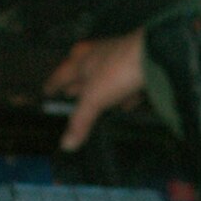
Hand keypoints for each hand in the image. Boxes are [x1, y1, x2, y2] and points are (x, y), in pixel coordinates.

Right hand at [44, 31, 144, 150]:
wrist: (154, 55)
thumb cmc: (116, 71)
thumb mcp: (95, 99)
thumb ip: (81, 121)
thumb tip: (66, 145)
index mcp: (81, 61)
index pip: (61, 74)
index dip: (53, 84)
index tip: (46, 91)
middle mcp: (97, 56)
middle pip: (82, 72)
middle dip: (77, 84)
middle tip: (70, 94)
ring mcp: (119, 58)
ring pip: (105, 76)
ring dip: (102, 88)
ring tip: (99, 101)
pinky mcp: (138, 64)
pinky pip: (126, 81)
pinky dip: (125, 92)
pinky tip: (128, 102)